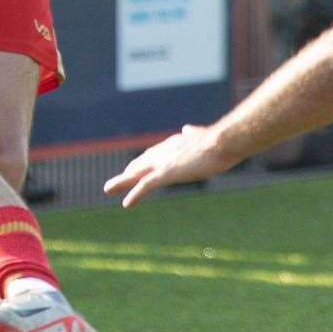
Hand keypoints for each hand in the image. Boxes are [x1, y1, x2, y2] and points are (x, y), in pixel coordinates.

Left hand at [104, 124, 234, 207]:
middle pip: (140, 164)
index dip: (141, 163)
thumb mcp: (203, 135)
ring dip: (121, 182)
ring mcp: (165, 162)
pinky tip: (126, 203)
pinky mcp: (168, 172)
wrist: (224, 141)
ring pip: (137, 174)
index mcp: (174, 144)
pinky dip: (135, 194)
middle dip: (126, 174)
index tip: (133, 169)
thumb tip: (187, 128)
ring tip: (108, 189)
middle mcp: (165, 151)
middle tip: (112, 183)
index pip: (153, 154)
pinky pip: (146, 185)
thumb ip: (193, 134)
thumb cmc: (220, 141)